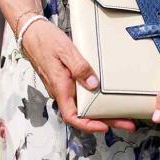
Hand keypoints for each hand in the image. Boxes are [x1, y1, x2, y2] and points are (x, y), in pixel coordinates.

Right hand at [20, 19, 135, 133]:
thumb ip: (80, 68)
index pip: (73, 116)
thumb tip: (94, 85)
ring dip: (102, 109)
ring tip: (122, 111)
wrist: (31, 32)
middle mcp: (61, 91)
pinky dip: (94, 98)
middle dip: (106, 119)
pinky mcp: (65, 80)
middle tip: (128, 122)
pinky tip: (105, 95)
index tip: (105, 127)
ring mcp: (63, 86)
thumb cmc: (45, 40)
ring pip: (83, 104)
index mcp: (60, 87)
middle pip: (84, 113)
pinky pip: (80, 94)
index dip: (89, 125)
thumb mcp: (65, 51)